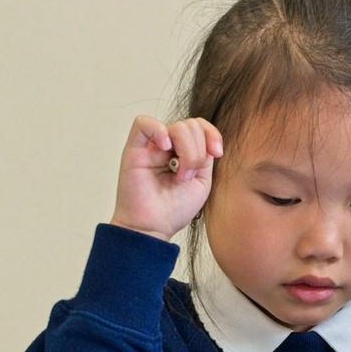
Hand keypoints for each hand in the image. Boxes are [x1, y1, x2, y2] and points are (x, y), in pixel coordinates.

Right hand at [109, 115, 223, 241]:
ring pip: (176, 126)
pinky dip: (159, 130)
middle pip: (190, 125)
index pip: (200, 126)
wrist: (152, 227)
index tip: (217, 153)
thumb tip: (208, 140)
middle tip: (188, 176)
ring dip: (186, 151)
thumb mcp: (201, 180)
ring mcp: (150, 147)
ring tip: (180, 175)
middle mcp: (167, 146)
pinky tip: (165, 147)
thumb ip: (205, 156)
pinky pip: (143, 123)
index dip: (212, 134)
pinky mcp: (133, 150)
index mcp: (184, 151)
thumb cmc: (174, 208)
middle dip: (198, 150)